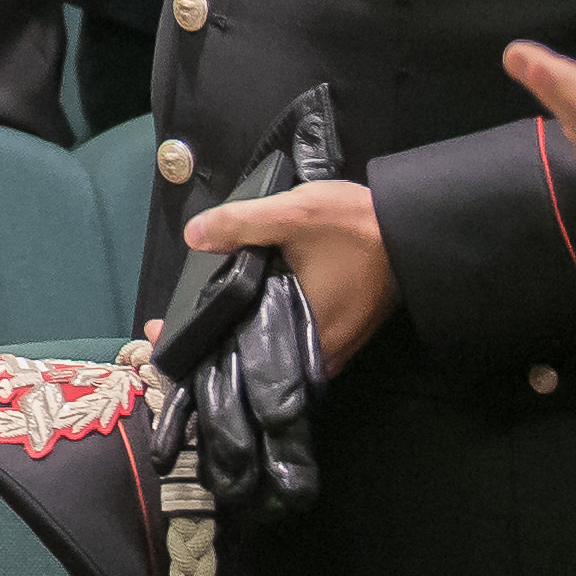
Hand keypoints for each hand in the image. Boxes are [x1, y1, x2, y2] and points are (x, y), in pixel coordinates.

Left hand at [179, 175, 397, 371]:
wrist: (417, 230)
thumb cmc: (357, 227)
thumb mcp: (294, 213)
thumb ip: (241, 224)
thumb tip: (193, 236)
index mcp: (299, 334)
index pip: (234, 359)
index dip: (195, 351)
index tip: (158, 338)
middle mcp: (316, 354)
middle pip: (250, 362)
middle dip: (208, 346)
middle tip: (166, 331)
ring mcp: (331, 347)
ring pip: (271, 354)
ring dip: (235, 339)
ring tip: (196, 322)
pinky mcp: (342, 334)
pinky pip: (292, 342)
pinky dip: (264, 331)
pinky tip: (244, 313)